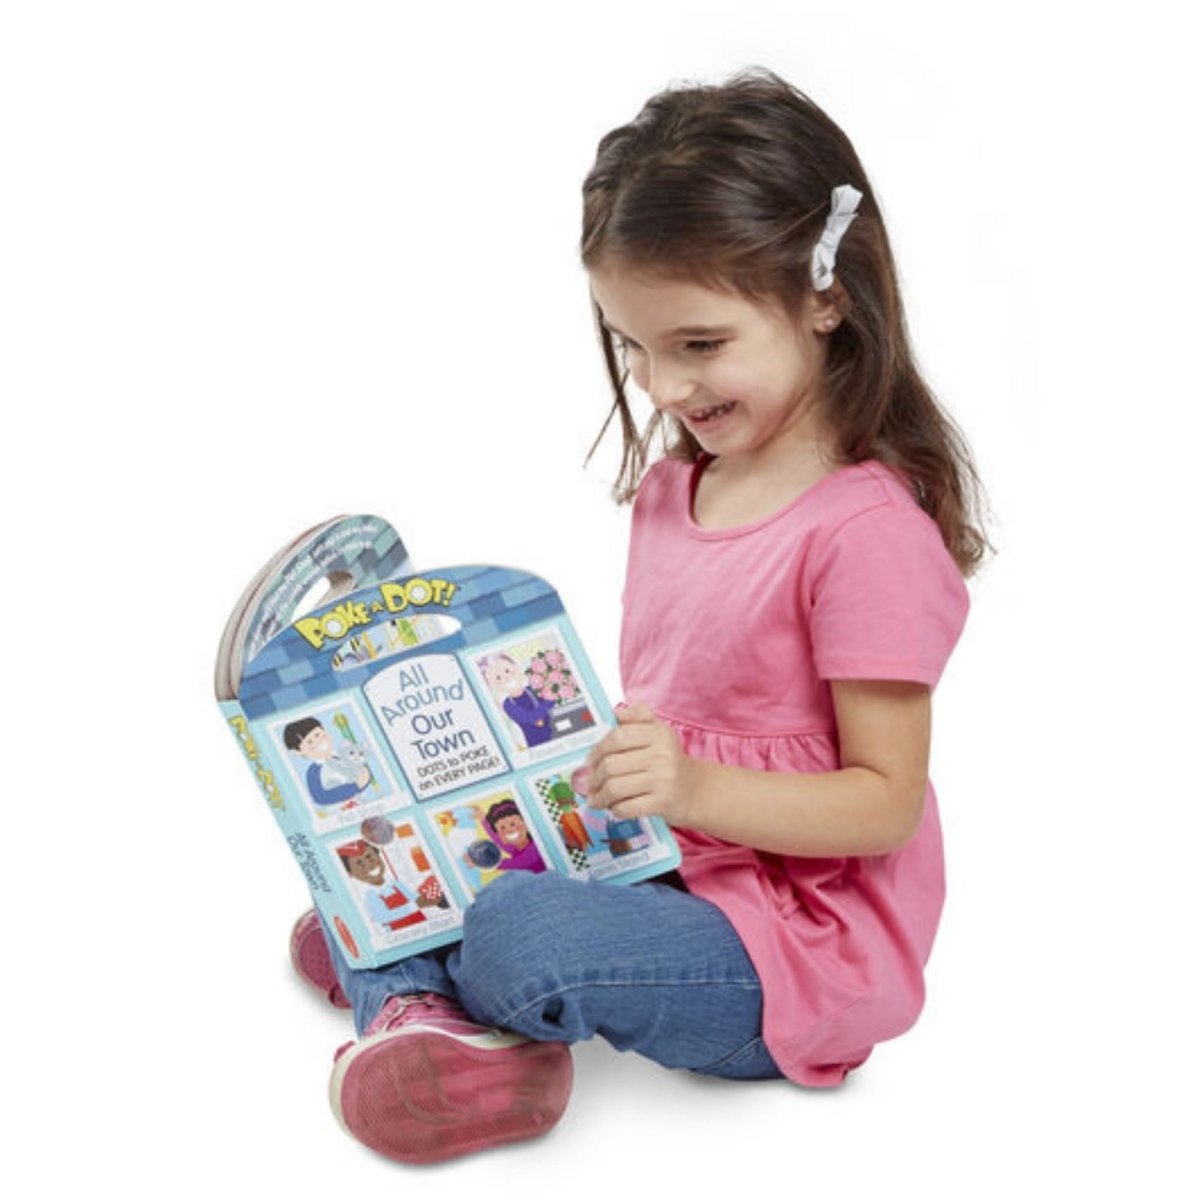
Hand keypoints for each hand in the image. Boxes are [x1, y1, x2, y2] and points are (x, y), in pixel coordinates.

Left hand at [584, 702, 697, 823]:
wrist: (696, 790)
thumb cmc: (669, 760)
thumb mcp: (659, 731)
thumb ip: (639, 716)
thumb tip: (618, 714)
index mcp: (658, 733)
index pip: (617, 737)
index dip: (597, 750)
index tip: (589, 761)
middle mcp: (662, 755)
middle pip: (611, 765)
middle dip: (594, 777)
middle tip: (589, 783)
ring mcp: (663, 780)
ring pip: (615, 788)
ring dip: (600, 796)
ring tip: (596, 798)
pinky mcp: (662, 803)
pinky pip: (626, 807)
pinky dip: (615, 809)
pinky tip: (614, 807)